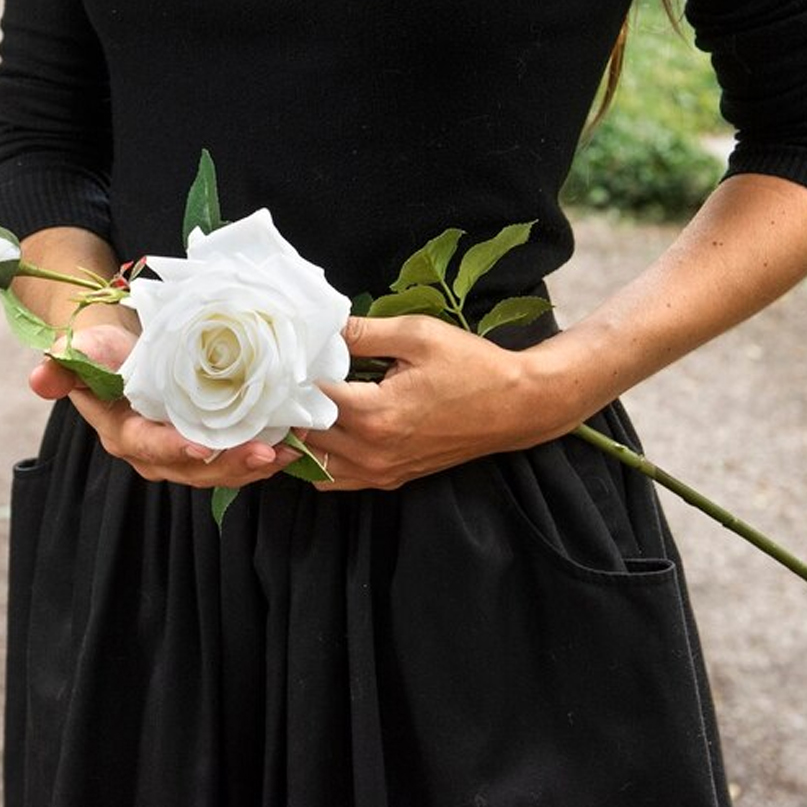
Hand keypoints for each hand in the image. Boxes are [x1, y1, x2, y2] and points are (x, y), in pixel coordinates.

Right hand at [28, 322, 301, 488]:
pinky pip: (230, 460)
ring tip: (285, 454)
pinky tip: (290, 448)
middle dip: (228, 465)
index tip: (202, 446)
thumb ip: (64, 364)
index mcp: (120, 431)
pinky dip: (260, 457)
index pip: (147, 446)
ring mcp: (178, 452)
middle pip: (190, 468)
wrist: (120, 347)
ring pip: (215, 471)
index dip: (174, 448)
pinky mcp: (203, 445)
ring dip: (251, 466)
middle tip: (265, 453)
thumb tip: (40, 377)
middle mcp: (150, 451)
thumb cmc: (102, 346)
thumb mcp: (81, 347)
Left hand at [305, 315, 587, 491]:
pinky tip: (324, 430)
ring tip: (302, 402)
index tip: (290, 356)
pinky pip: (336, 478)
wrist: (516, 406)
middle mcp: (372, 451)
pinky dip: (320, 458)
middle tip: (289, 377)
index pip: (309, 398)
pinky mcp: (391, 479)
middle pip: (304, 433)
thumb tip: (322, 327)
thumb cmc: (472, 367)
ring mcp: (381, 471)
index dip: (295, 375)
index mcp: (375, 414)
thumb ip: (363, 332)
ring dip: (302, 434)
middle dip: (293, 405)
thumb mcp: (417, 335)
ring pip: (314, 461)